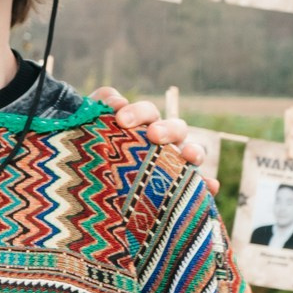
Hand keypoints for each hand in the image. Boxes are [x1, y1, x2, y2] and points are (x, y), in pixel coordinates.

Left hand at [92, 86, 209, 177]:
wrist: (84, 192)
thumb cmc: (87, 156)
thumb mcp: (82, 132)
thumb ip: (94, 110)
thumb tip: (117, 101)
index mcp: (139, 127)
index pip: (145, 113)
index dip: (137, 113)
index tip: (120, 119)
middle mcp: (161, 143)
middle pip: (174, 128)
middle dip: (166, 129)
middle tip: (152, 135)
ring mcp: (173, 164)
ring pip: (192, 152)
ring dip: (194, 150)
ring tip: (189, 156)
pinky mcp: (178, 188)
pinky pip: (198, 186)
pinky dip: (207, 184)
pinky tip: (211, 187)